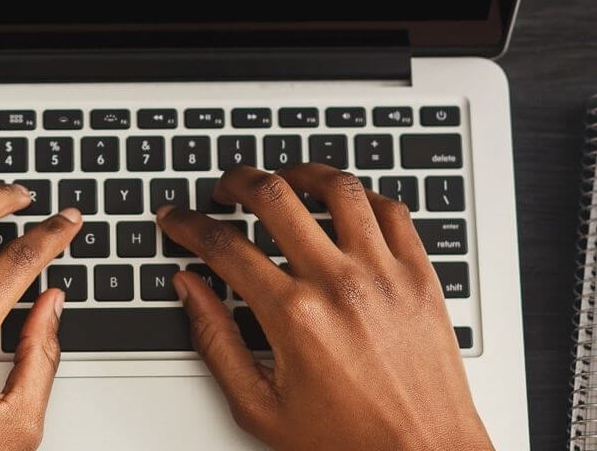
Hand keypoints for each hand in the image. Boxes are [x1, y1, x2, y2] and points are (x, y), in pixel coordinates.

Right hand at [157, 163, 491, 449]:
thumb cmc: (348, 441)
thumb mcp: (260, 406)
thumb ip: (216, 340)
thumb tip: (190, 288)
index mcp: (293, 316)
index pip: (223, 245)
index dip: (187, 224)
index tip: (176, 218)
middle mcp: (338, 285)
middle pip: (273, 197)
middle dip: (235, 182)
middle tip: (223, 189)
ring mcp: (384, 274)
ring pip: (337, 188)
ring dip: (299, 173)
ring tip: (282, 179)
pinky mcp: (420, 276)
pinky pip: (391, 210)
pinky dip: (361, 196)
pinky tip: (343, 204)